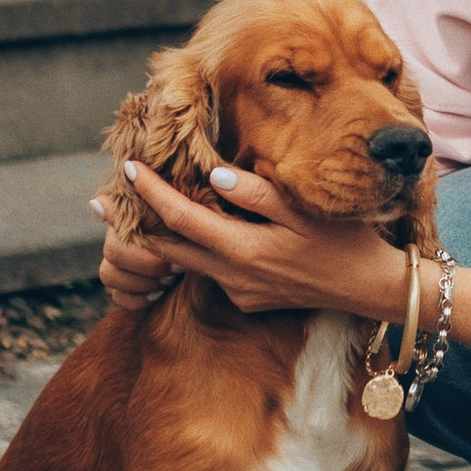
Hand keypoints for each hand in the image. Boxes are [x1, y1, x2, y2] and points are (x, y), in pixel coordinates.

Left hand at [93, 159, 410, 322]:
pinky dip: (197, 253)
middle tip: (97, 202)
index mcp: (244, 249)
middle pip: (167, 249)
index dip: (150, 193)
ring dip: (159, 240)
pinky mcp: (249, 302)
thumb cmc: (345, 239)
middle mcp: (234, 277)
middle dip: (133, 224)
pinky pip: (213, 274)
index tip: (126, 167)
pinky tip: (197, 235)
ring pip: (187, 263)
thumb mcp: (303, 207)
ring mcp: (240, 293)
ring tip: (133, 216)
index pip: (182, 219)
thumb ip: (256, 192)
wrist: (373, 290)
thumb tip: (214, 174)